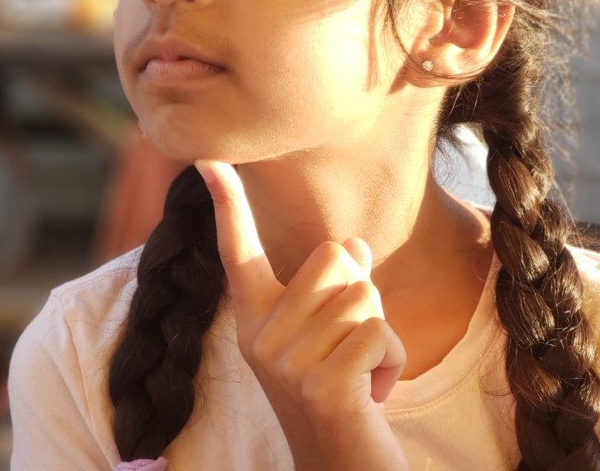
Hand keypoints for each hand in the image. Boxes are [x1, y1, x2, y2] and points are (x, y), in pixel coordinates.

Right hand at [196, 160, 408, 470]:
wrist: (342, 465)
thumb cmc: (343, 386)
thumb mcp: (333, 326)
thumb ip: (338, 281)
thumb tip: (355, 243)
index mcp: (256, 316)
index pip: (239, 249)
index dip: (226, 202)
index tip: (208, 159)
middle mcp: (260, 336)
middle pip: (335, 255)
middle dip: (360, 290)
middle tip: (349, 343)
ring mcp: (287, 364)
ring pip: (363, 293)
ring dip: (380, 330)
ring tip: (360, 371)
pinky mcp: (322, 386)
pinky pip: (380, 332)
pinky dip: (392, 358)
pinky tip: (372, 393)